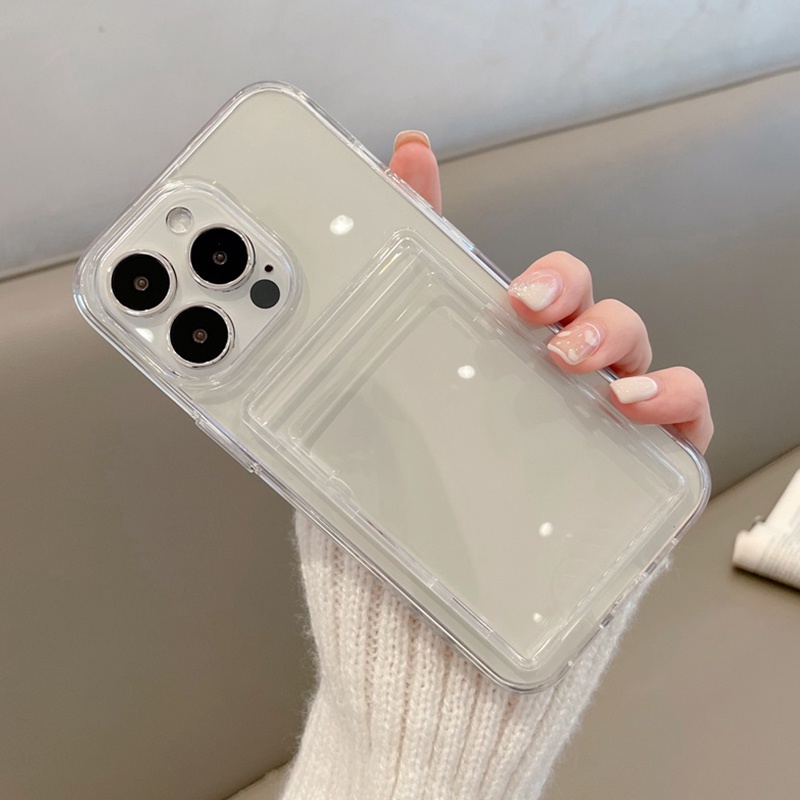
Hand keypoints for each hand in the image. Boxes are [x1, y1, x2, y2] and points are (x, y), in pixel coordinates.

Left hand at [390, 130, 713, 452]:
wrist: (455, 574)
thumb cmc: (447, 473)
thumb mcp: (408, 378)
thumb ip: (408, 274)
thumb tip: (405, 158)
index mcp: (516, 351)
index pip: (543, 289)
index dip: (542, 274)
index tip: (513, 290)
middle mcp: (565, 370)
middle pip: (589, 305)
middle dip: (568, 295)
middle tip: (528, 313)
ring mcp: (606, 407)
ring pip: (634, 344)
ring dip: (609, 337)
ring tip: (570, 360)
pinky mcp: (644, 453)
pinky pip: (683, 410)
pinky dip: (669, 396)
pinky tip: (630, 406)